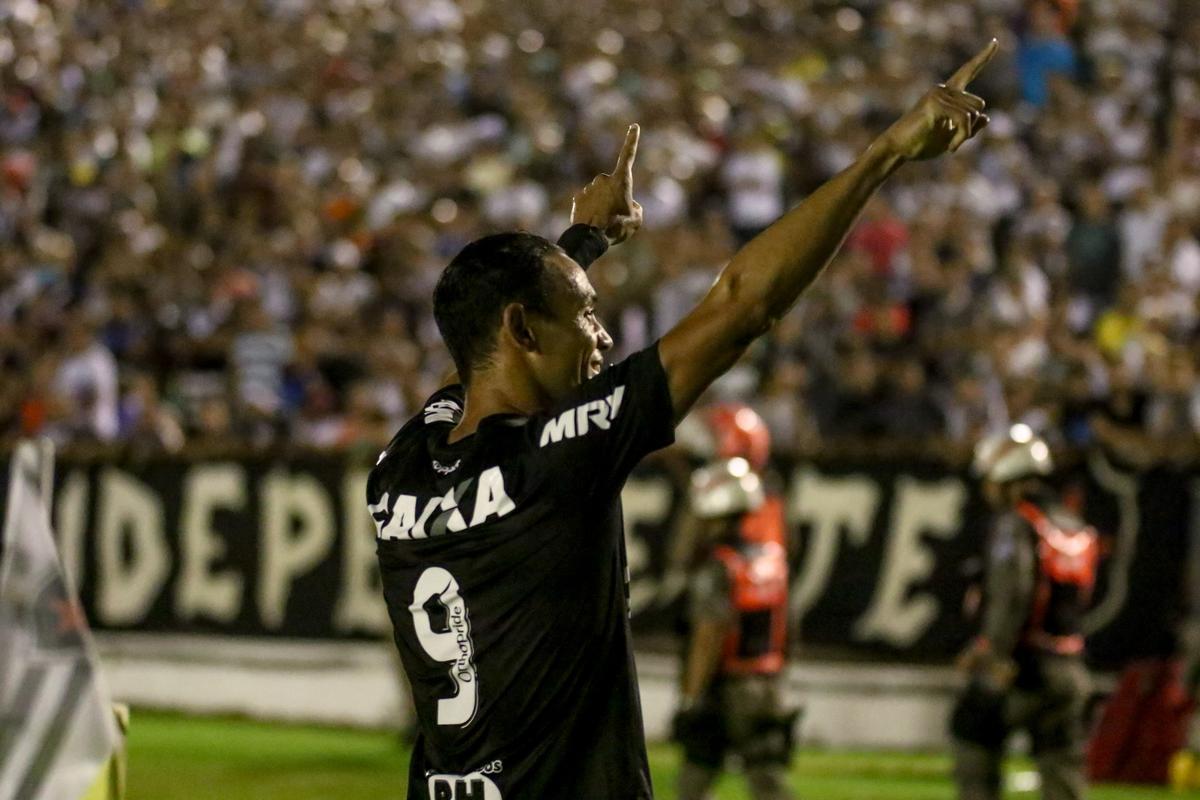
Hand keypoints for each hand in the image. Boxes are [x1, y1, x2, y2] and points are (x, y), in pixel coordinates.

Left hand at [570, 124, 642, 245]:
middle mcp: (604, 179)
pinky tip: (592, 222)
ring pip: (600, 195)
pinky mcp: (578, 197)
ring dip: (602, 204)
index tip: (634, 127)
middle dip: (615, 196)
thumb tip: (629, 207)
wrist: (591, 237)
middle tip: (616, 215)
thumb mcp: (636, 220)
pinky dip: (591, 210)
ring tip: (604, 222)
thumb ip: (635, 209)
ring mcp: (589, 187)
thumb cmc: (617, 227)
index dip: (632, 141)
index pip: (628, 156)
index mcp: (621, 180)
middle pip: (613, 186)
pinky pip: (588, 202)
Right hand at [877, 40, 996, 160]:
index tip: (994, 42)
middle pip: (978, 104)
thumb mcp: (951, 138)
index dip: (983, 57)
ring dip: (965, 135)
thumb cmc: (921, 144)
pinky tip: (951, 148)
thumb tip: (986, 117)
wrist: (897, 150)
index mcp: (948, 94)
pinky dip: (961, 136)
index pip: (968, 71)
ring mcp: (938, 94)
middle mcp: (943, 89)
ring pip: (972, 114)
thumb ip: (969, 128)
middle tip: (956, 142)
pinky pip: (963, 119)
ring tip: (951, 147)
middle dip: (972, 127)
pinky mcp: (935, 104)